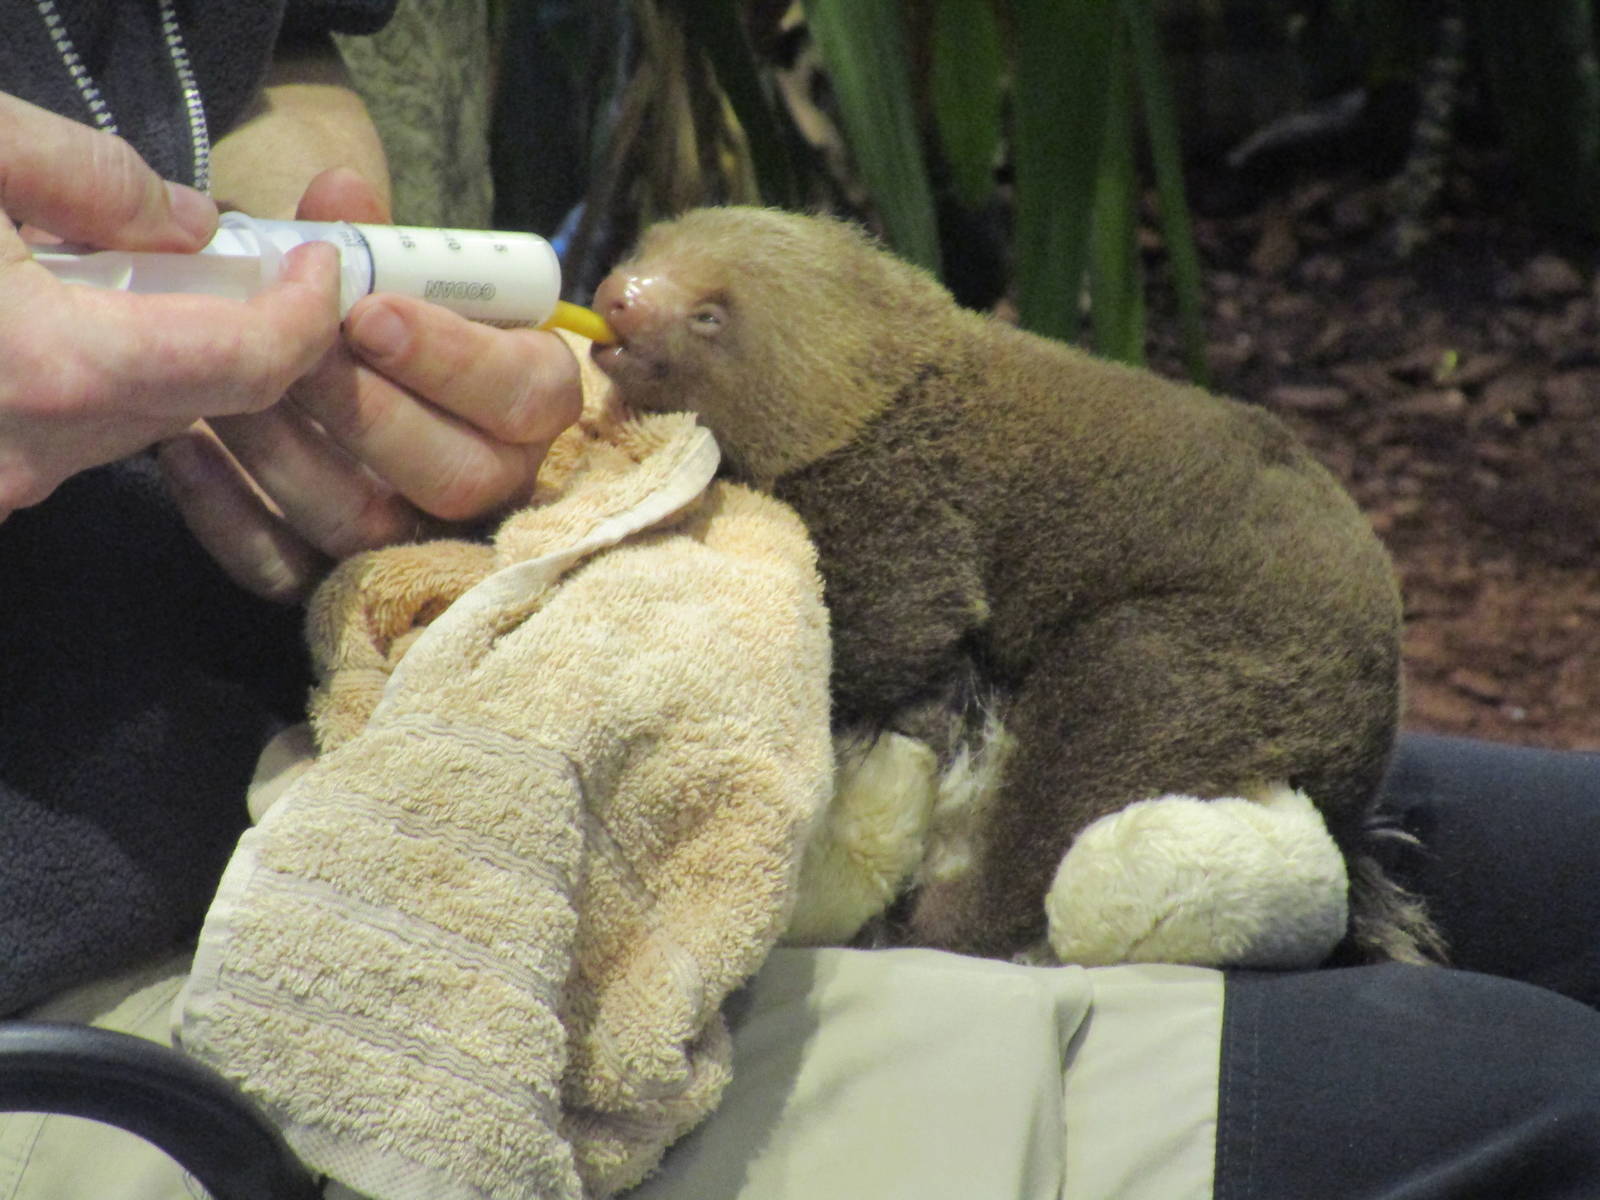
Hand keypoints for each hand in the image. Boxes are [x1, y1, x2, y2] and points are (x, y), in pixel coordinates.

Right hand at [0, 93, 341, 518]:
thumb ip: (92, 178)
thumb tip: (191, 225)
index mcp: (58, 368)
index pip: (252, 362)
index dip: (306, 311)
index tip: (319, 260)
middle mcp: (42, 449)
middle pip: (208, 400)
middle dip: (246, 330)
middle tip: (248, 260)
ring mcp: (5, 480)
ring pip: (143, 421)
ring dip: (168, 355)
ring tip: (128, 270)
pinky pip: (75, 435)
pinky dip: (100, 380)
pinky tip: (58, 314)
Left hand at [160, 169, 583, 601]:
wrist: (347, 383)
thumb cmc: (390, 320)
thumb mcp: (395, 271)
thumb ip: (374, 235)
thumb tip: (340, 192)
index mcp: (532, 399)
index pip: (524, 396)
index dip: (450, 359)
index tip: (368, 312)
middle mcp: (495, 480)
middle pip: (456, 475)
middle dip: (363, 410)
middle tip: (287, 350)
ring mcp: (418, 538)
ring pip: (369, 525)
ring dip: (287, 454)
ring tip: (221, 387)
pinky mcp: (340, 577)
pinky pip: (290, 571)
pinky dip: (228, 516)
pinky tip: (184, 448)